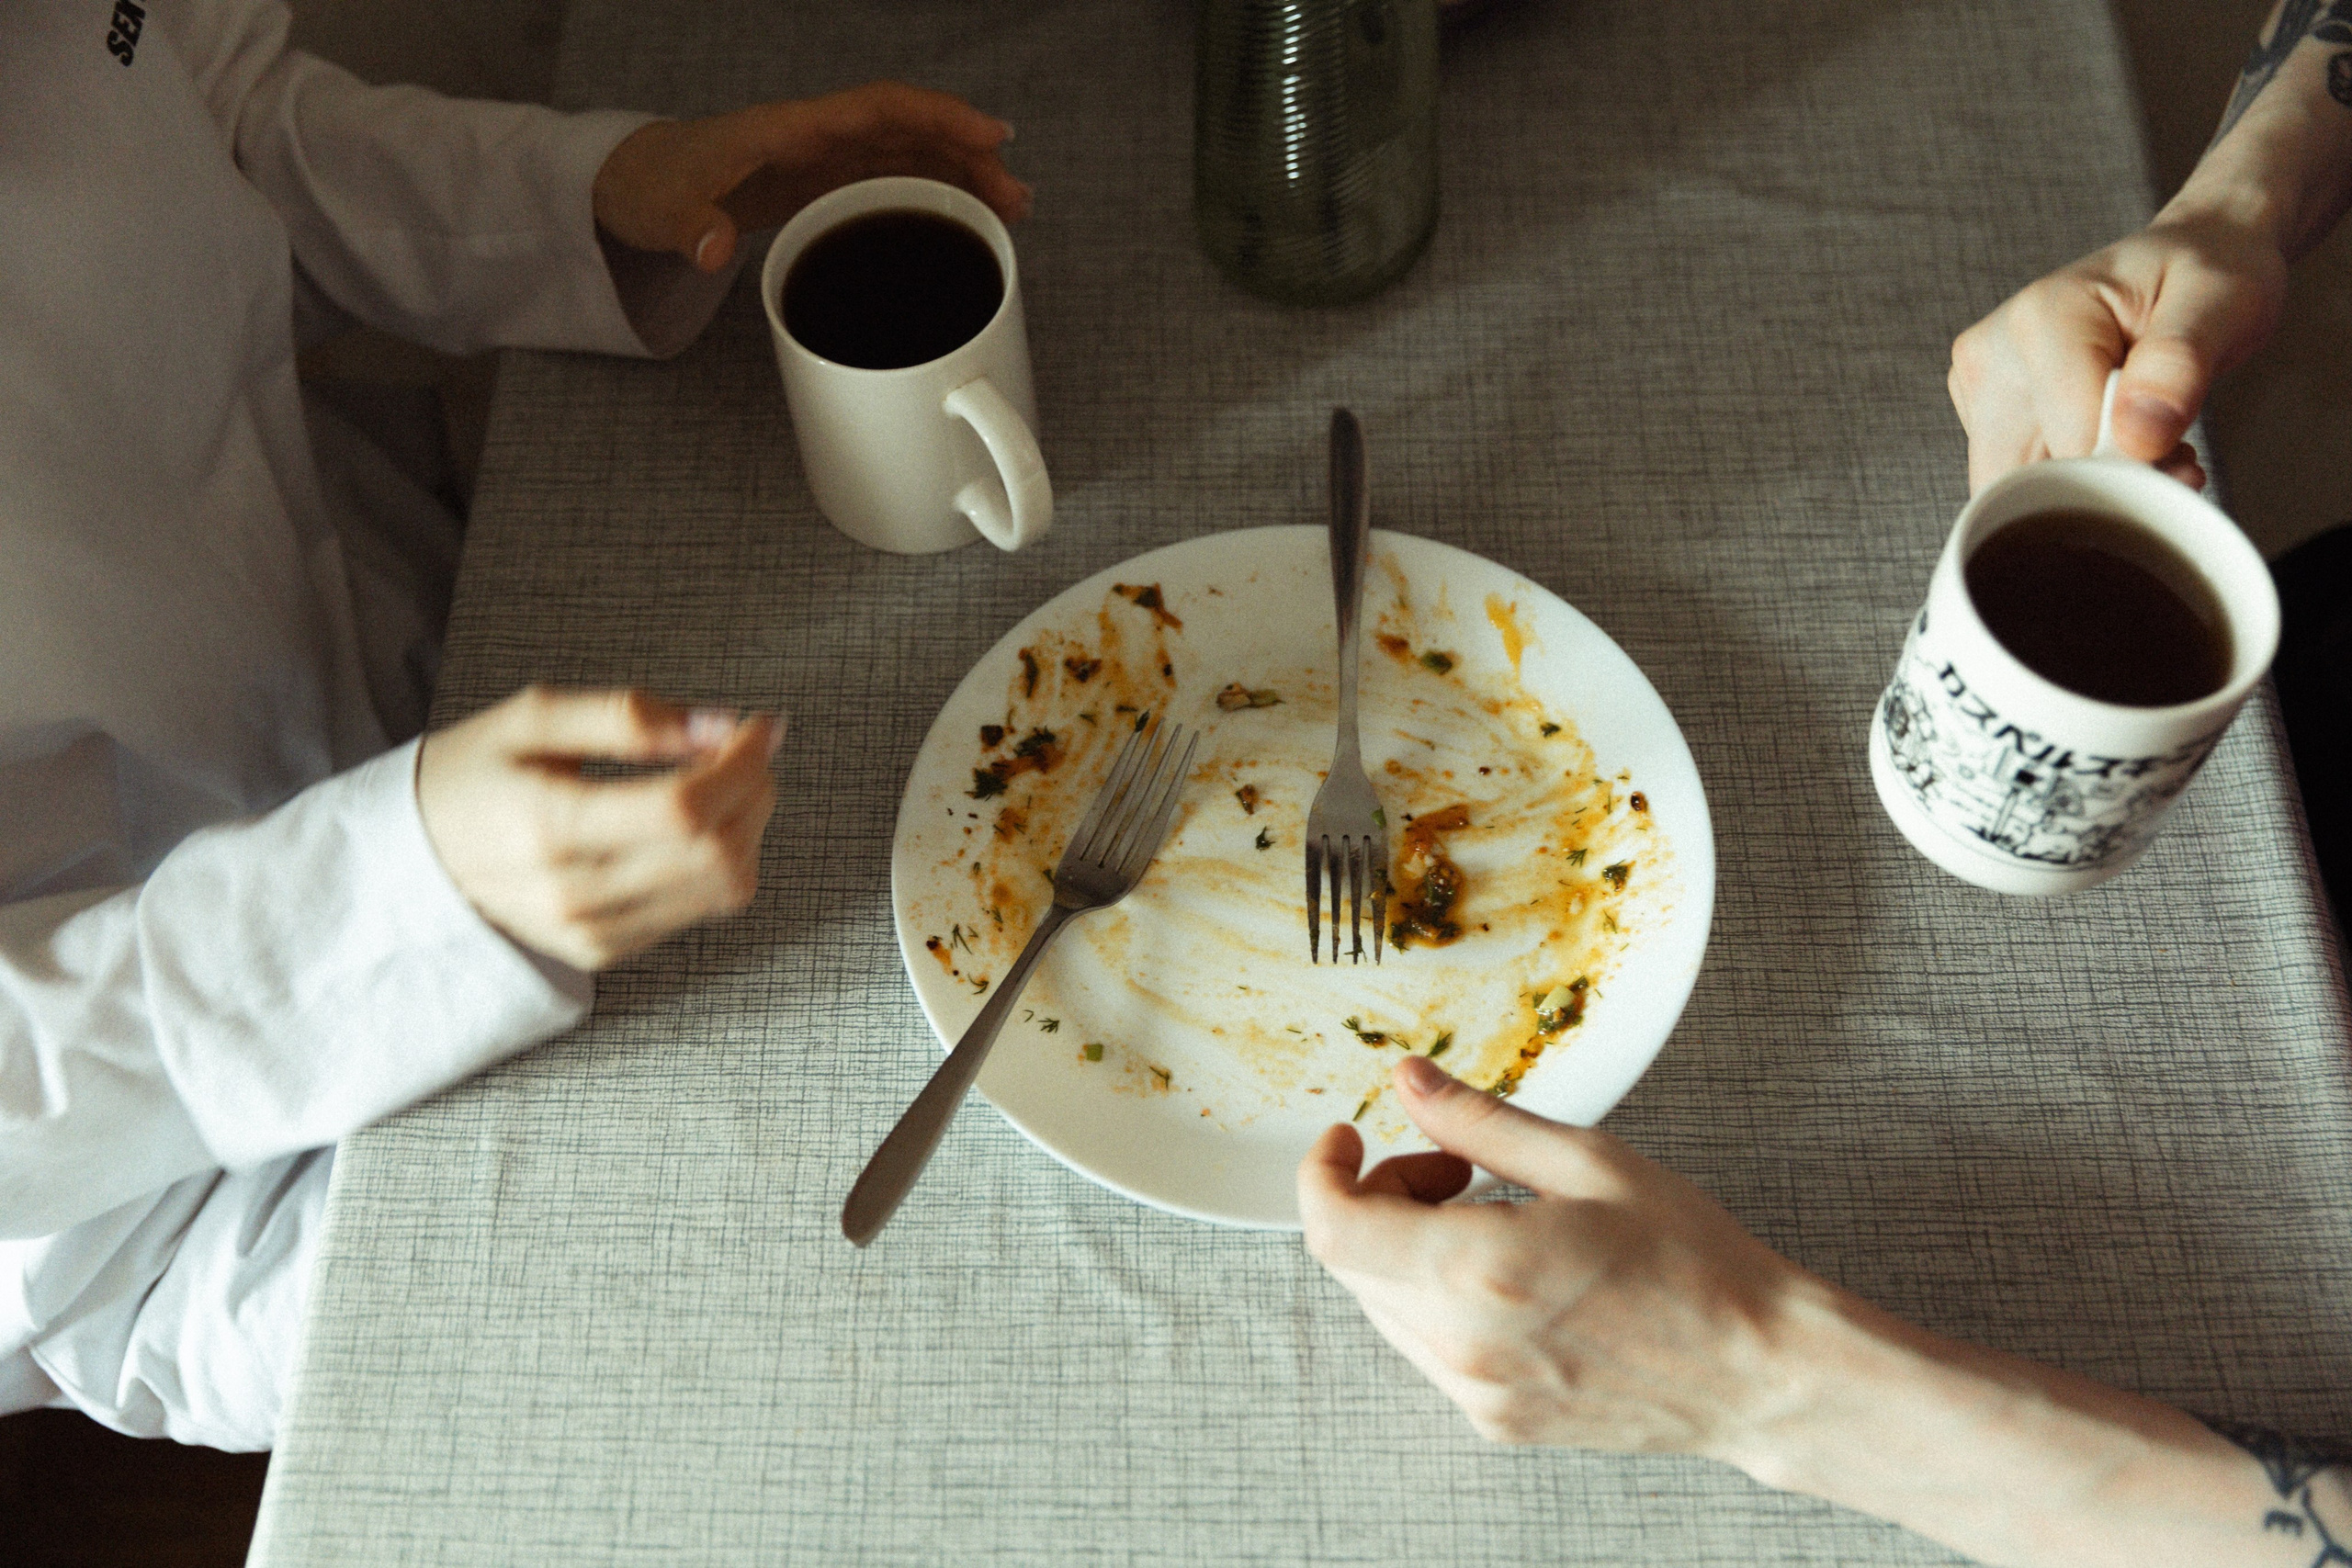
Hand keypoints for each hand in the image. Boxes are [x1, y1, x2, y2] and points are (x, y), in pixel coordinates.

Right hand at [415, 686, 781, 969]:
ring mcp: (592, 932)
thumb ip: (626, 715)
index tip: (760, 725)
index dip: (741, 764)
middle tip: (746, 748)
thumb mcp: (532, 717)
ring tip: (727, 780)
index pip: (684, 809)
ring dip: (750, 827)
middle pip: (716, 852)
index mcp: (548, 825)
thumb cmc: (473, 773)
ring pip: (724, 889)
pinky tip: (697, 825)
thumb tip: (717, 724)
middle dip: (755, 790)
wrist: (411, 857)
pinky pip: (699, 911)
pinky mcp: (605, 950)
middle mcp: (573, 892)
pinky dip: (721, 862)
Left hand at [591, 81, 1031, 274]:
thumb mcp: (661, 208)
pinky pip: (892, 179)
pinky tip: (963, 217)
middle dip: (970, 157)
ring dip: (962, 176)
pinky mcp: (825, 184)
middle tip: (1017, 199)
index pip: (882, 108)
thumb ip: (687, 226)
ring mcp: (826, 159)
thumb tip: (710, 249)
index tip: (991, 137)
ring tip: (1011, 210)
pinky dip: (933, 192)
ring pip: (910, 155)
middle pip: (912, 132)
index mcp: (791, 129)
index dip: (941, 119)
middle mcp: (818, 136)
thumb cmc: (652, 185)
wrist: (638, 184)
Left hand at [1298, 1054, 1811, 1456]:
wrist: (1759, 1372)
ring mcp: (1477, 1394)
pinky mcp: (1495, 1421)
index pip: (1334, 1229)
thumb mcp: (1589, 1161)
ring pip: (1384, 1305)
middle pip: (1354, 1262)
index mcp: (1481, 1271)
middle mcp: (1464, 1345)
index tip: (1348, 1137)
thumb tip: (1408, 1082)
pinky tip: (1508, 1272)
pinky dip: (1438, 1296)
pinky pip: (1425, 1347)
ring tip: (1491, 1215)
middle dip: (1382, 1197)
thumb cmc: (1694, 1263)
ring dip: (1407, 1248)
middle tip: (1455, 1167)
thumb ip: (1479, 1122)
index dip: (1322, 1174)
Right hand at [1947, 209, 2286, 493]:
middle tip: (2170, 458)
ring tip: (2147, 443)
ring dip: (2087, 492)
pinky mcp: (1984, 412)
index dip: (2129, 469)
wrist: (2190, 257)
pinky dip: (2069, 485)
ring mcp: (1979, 386)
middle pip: (2022, 479)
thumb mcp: (2219, 302)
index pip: (2069, 444)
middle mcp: (1991, 354)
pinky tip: (2113, 446)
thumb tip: (2137, 438)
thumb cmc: (2205, 272)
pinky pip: (2016, 480)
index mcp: (2039, 319)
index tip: (2179, 454)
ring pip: (2014, 491)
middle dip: (2101, 492)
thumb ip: (2179, 365)